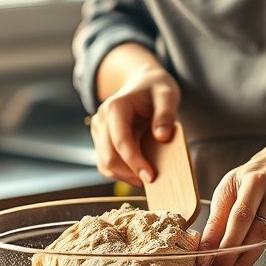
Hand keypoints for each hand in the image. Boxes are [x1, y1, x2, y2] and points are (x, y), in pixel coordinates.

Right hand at [89, 64, 179, 187]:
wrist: (141, 84)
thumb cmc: (155, 89)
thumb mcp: (167, 94)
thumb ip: (166, 114)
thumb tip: (162, 137)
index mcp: (115, 107)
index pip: (121, 141)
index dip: (135, 162)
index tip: (151, 177)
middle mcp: (101, 120)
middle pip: (109, 157)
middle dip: (129, 174)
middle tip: (151, 182)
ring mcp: (98, 131)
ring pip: (105, 164)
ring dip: (125, 176)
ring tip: (146, 178)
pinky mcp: (100, 141)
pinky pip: (106, 164)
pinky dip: (121, 173)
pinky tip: (138, 173)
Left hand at [199, 142, 265, 265]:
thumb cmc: (252, 179)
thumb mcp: (232, 188)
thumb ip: (220, 216)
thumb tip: (204, 248)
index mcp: (245, 182)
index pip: (229, 215)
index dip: (214, 240)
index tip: (202, 262)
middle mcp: (265, 188)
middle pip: (247, 224)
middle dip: (229, 253)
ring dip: (249, 258)